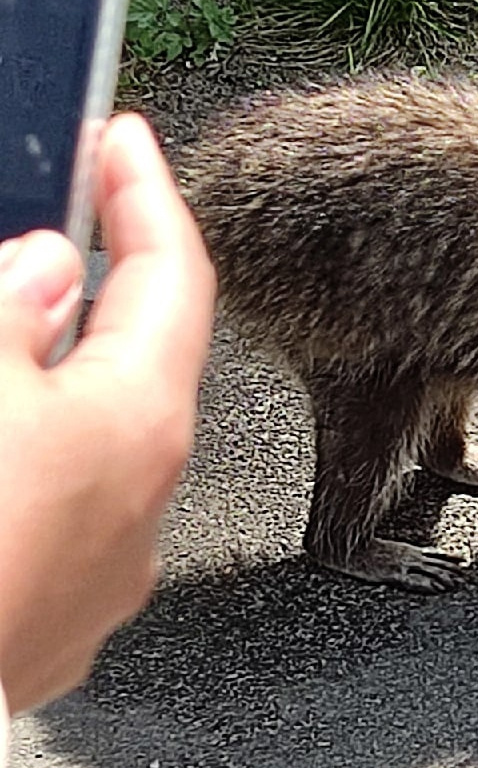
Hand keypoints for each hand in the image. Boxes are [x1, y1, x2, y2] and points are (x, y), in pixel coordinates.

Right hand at [0, 114, 215, 714]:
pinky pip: (41, 516)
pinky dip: (17, 469)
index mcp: (137, 424)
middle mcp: (140, 503)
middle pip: (129, 363)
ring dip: (38, 385)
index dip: (143, 192)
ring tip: (2, 339)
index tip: (122, 138)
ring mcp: (99, 577)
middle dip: (82, 290)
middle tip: (45, 225)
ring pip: (80, 446)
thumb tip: (39, 270)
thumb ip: (5, 316)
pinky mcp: (47, 629)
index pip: (170, 277)